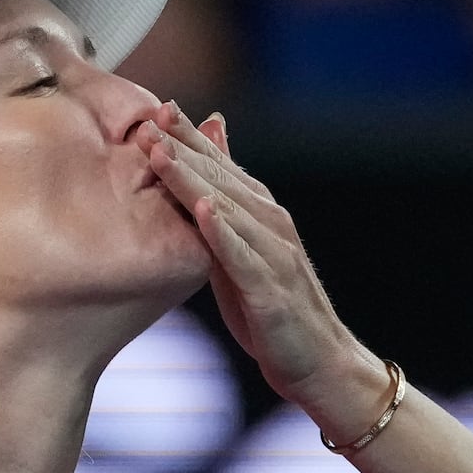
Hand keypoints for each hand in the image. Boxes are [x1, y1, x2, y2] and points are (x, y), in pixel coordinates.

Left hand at [135, 102, 379, 411]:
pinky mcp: (271, 291)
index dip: (191, 138)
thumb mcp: (241, 259)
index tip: (156, 108)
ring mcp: (274, 256)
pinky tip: (202, 209)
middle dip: (185, 147)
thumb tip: (198, 186)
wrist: (321, 364)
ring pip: (228, 208)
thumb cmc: (272, 313)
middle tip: (151, 116)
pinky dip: (223, 232)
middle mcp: (272, 226)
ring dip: (194, 178)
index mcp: (262, 217)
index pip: (222, 168)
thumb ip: (222, 219)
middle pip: (222, 179)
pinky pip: (243, 257)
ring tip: (162, 153)